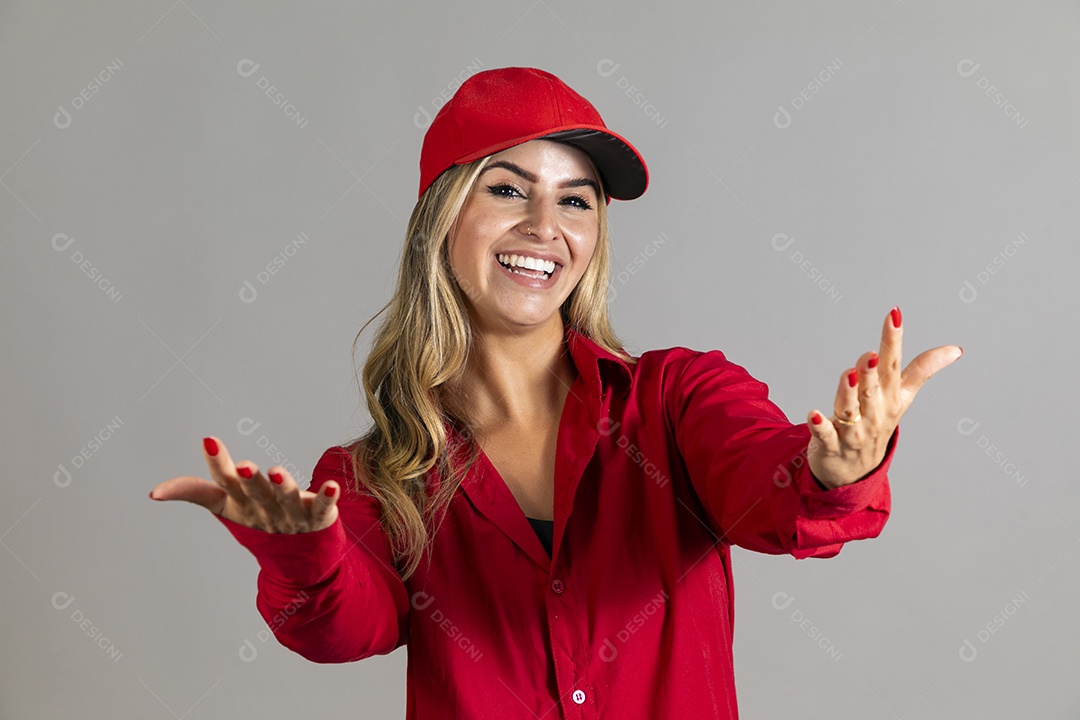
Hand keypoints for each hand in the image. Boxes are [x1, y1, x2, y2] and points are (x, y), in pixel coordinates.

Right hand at [149, 436, 339, 532]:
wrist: (297, 559)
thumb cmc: (257, 519)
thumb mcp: (225, 507)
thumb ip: (195, 492)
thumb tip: (155, 492)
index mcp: (239, 504)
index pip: (224, 483)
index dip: (216, 463)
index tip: (208, 440)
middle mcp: (264, 510)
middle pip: (256, 492)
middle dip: (250, 479)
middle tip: (245, 465)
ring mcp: (291, 516)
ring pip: (287, 499)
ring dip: (282, 486)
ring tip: (276, 471)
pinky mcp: (317, 518)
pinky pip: (323, 508)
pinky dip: (327, 497)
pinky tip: (332, 486)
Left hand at [806, 306, 961, 488]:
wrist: (856, 471)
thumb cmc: (877, 422)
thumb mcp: (902, 398)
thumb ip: (923, 370)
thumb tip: (955, 350)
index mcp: (890, 396)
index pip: (895, 364)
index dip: (894, 340)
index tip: (894, 314)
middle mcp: (874, 412)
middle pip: (872, 387)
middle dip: (871, 370)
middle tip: (871, 353)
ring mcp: (854, 430)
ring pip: (850, 409)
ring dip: (848, 393)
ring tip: (848, 375)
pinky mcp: (832, 444)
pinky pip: (825, 434)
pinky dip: (819, 425)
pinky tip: (813, 414)